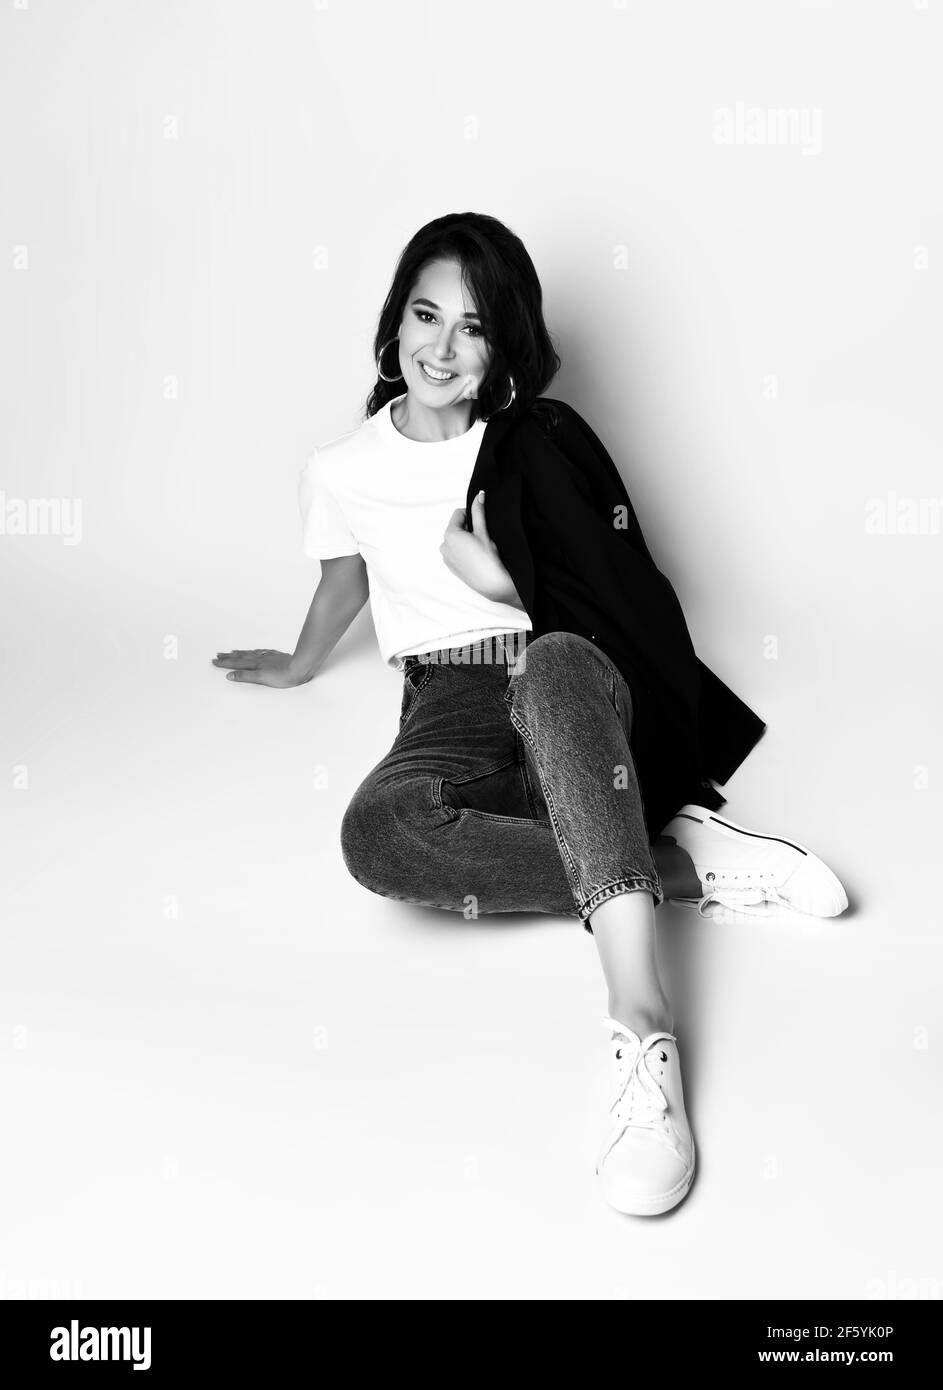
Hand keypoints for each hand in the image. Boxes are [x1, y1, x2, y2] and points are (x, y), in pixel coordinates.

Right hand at [212, 648, 312, 687]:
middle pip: (241, 657)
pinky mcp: (276, 656)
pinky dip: (254, 652)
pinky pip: (261, 652)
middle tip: (218, 655)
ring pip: (250, 654)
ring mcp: (268, 657)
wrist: (299, 667)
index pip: (236, 663)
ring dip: (240, 653)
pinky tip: (255, 651)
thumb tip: (230, 675)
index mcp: (255, 665)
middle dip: (229, 656)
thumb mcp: (261, 679)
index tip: (214, 661)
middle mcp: (260, 659)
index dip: (225, 663)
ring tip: (232, 651)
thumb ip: (245, 676)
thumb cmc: (283, 676)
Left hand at [439, 490, 522, 606]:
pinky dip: (463, 551)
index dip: (471, 515)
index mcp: (450, 534)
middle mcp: (444, 545)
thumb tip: (479, 495)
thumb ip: (478, 512)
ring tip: (478, 548)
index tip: (480, 523)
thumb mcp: (483, 531)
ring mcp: (446, 557)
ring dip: (465, 540)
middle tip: (481, 537)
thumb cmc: (488, 557)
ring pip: (455, 540)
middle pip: (456, 527)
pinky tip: (475, 557)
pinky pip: (455, 552)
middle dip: (467, 528)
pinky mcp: (450, 567)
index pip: (459, 514)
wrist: (491, 583)